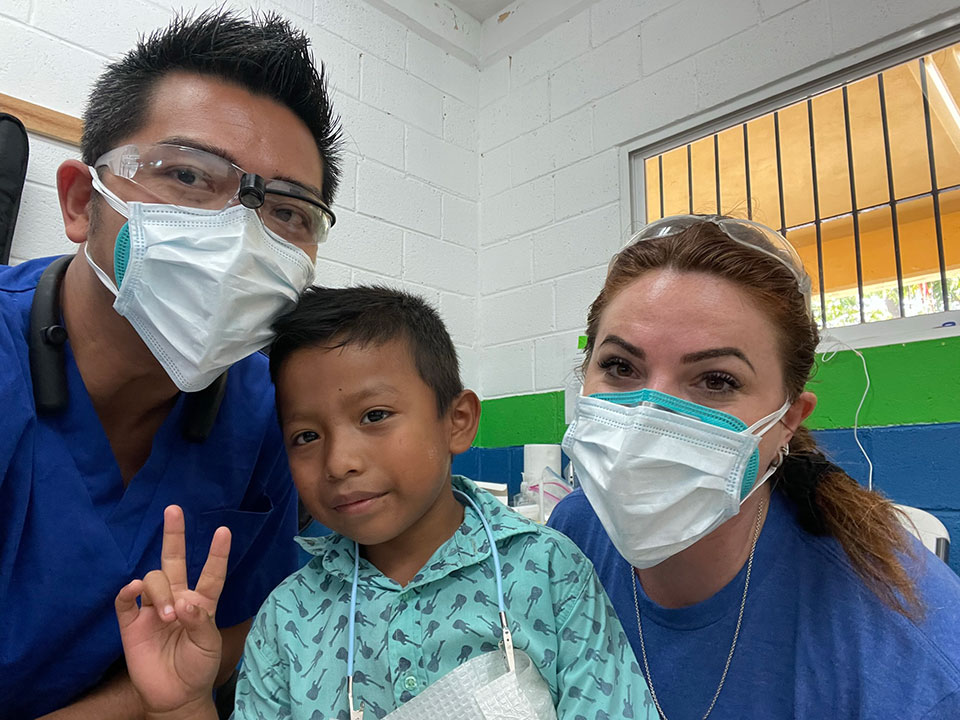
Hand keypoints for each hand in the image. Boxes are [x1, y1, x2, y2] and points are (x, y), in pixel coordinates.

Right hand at [115, 505, 230, 713]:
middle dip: (173, 535)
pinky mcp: (131, 623)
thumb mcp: (208, 646)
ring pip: (153, 579)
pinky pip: (125, 601)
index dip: (217, 553)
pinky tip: (132, 590)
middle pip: (174, 560)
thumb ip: (200, 623)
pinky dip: (127, 591)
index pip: (211, 574)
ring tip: (168, 617)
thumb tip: (184, 603)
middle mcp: (177, 598)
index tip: (223, 531)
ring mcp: (153, 609)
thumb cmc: (197, 668)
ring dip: (160, 592)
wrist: (175, 696)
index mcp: (201, 603)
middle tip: (173, 510)